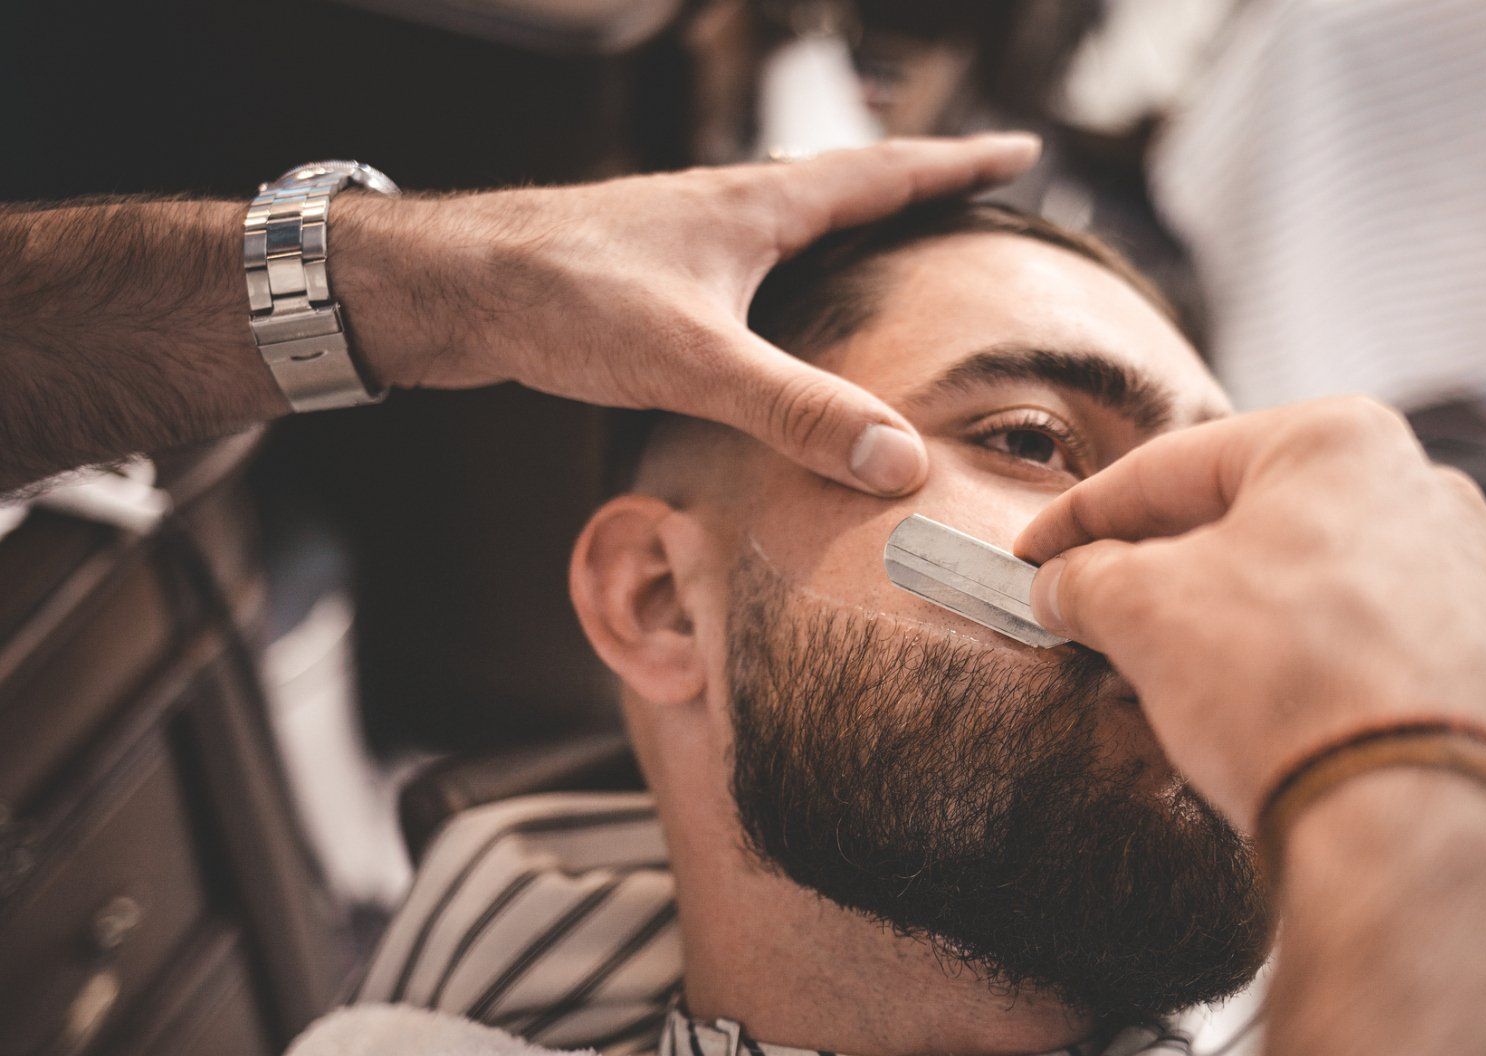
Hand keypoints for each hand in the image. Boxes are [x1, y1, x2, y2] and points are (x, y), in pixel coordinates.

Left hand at [332, 134, 1040, 495]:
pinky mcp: (652, 273)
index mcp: (757, 205)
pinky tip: (781, 313)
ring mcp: (689, 236)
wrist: (449, 285)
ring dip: (854, 226)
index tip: (1022, 151)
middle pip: (847, 185)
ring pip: (795, 221)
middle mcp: (729, 206)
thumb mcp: (694, 360)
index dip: (958, 167)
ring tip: (895, 248)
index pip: (883, 173)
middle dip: (918, 188)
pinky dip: (795, 272)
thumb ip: (796, 410)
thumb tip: (899, 460)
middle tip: (976, 191)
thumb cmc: (563, 298)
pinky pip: (751, 261)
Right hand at [1013, 396, 1485, 830]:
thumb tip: (1064, 585)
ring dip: (1216, 625)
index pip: (1173, 466)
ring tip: (1149, 676)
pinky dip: (1281, 665)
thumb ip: (1088, 580)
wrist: (1414, 823)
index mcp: (1339, 442)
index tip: (1035, 554)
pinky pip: (1351, 642)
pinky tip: (1234, 711)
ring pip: (1299, 584)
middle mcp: (1417, 491)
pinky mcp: (1473, 659)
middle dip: (1155, 573)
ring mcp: (1457, 577)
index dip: (1082, 516)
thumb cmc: (1291, 687)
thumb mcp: (1145, 612)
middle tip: (1086, 614)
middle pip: (1243, 521)